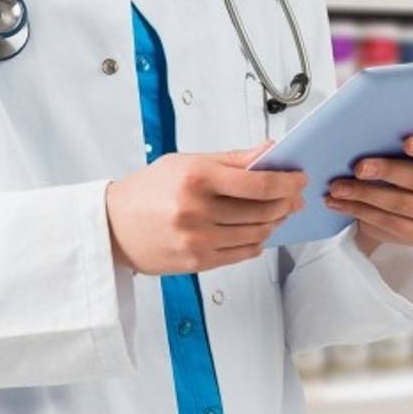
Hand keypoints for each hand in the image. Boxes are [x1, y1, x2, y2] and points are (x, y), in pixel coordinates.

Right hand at [106, 143, 306, 274]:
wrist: (113, 226)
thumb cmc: (149, 190)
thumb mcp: (188, 162)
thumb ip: (233, 159)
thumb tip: (270, 151)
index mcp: (196, 178)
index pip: (258, 182)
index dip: (287, 181)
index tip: (298, 178)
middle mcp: (196, 210)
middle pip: (262, 209)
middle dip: (287, 202)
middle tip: (295, 196)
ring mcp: (197, 240)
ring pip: (257, 233)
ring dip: (275, 222)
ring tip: (278, 212)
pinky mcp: (197, 262)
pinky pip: (243, 253)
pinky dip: (257, 242)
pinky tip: (258, 231)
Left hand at [325, 135, 412, 254]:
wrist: (399, 203)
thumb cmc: (400, 164)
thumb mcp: (402, 149)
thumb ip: (392, 138)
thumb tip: (358, 122)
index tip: (406, 142)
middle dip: (387, 172)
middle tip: (358, 167)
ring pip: (401, 204)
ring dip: (364, 195)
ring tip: (338, 188)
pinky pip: (390, 224)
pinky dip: (361, 212)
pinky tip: (340, 204)